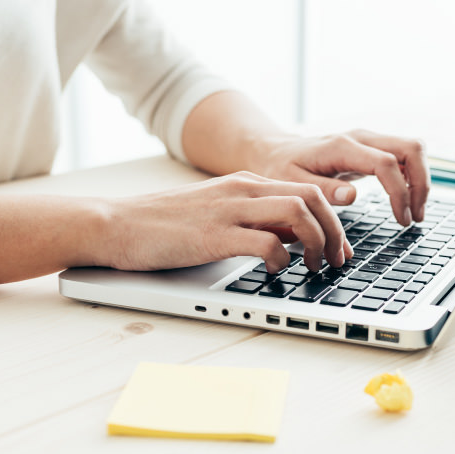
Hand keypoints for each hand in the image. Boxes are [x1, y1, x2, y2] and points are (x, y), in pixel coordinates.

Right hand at [88, 172, 351, 273]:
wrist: (115, 223)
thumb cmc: (164, 225)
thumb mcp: (219, 213)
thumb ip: (256, 219)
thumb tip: (293, 239)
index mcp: (246, 183)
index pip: (307, 190)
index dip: (333, 220)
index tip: (339, 247)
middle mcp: (243, 190)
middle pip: (313, 198)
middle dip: (335, 231)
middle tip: (337, 261)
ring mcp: (229, 210)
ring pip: (298, 213)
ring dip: (317, 243)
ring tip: (315, 268)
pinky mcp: (214, 235)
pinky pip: (266, 242)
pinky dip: (283, 259)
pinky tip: (279, 271)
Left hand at [247, 129, 431, 225]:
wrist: (277, 152)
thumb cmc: (283, 169)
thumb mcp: (294, 183)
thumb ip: (324, 190)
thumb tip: (352, 197)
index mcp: (343, 147)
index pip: (387, 164)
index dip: (400, 193)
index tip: (402, 220)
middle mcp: (362, 138)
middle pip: (412, 148)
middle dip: (421, 184)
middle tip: (415, 216)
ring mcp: (370, 140)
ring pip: (414, 150)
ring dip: (421, 181)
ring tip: (414, 213)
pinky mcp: (374, 148)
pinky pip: (406, 157)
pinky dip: (413, 178)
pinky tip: (406, 202)